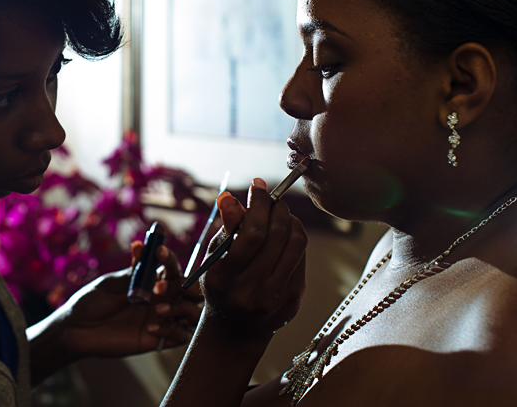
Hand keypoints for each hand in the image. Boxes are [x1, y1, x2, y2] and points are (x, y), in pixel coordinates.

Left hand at [57, 242, 201, 359]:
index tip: (159, 252)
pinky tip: (150, 329)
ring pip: (192, 313)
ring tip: (157, 310)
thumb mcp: (110, 283)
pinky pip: (181, 335)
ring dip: (181, 309)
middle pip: (192, 290)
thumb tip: (141, 246)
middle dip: (185, 287)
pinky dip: (172, 330)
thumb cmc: (92, 300)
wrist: (77, 328)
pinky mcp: (157, 339)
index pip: (172, 268)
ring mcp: (161, 319)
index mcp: (152, 280)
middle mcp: (161, 298)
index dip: (169, 259)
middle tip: (159, 289)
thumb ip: (131, 271)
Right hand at [199, 178, 307, 346]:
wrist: (235, 331)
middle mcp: (253, 291)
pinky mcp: (295, 298)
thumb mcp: (215, 258)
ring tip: (279, 214)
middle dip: (277, 207)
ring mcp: (277, 297)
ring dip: (290, 220)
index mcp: (226, 279)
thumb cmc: (221, 285)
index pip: (251, 233)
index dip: (258, 203)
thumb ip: (225, 228)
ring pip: (296, 243)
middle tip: (271, 199)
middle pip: (277, 235)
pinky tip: (283, 238)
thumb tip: (229, 196)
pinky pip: (301, 256)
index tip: (258, 185)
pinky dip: (294, 239)